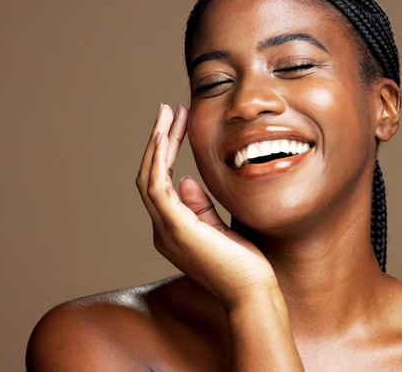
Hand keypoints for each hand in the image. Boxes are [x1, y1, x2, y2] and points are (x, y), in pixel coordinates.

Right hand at [136, 104, 277, 309]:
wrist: (251, 292)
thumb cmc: (243, 264)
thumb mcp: (220, 228)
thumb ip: (201, 207)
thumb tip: (185, 180)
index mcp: (172, 230)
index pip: (161, 184)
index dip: (165, 152)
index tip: (176, 123)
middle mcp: (162, 231)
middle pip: (149, 176)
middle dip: (158, 141)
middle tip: (167, 110)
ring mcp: (166, 231)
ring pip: (149, 178)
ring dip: (156, 143)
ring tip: (167, 114)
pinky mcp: (176, 229)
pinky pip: (157, 188)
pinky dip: (158, 161)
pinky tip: (165, 138)